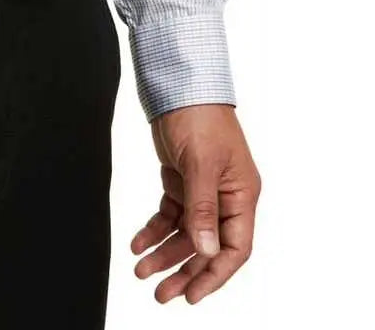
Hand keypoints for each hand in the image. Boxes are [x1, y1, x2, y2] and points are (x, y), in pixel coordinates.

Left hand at [131, 103, 260, 304]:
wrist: (179, 84)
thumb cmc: (201, 116)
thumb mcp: (201, 164)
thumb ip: (202, 209)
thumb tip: (205, 251)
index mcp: (241, 195)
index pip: (234, 248)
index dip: (214, 274)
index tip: (193, 294)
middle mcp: (225, 197)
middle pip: (206, 247)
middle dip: (183, 271)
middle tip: (161, 293)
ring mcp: (202, 190)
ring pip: (185, 234)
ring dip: (164, 253)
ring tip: (142, 271)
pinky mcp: (181, 181)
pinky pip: (169, 215)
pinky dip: (154, 230)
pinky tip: (139, 242)